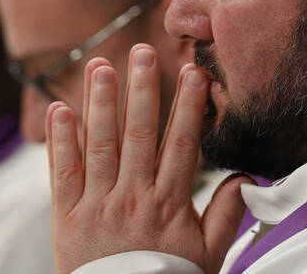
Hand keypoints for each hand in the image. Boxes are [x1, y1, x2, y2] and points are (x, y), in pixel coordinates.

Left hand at [46, 44, 249, 273]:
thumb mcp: (207, 256)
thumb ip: (227, 216)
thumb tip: (247, 179)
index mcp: (169, 206)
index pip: (182, 146)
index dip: (188, 108)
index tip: (193, 74)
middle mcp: (133, 200)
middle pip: (139, 136)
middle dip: (142, 91)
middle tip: (142, 53)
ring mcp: (97, 206)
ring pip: (100, 146)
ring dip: (100, 104)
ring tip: (101, 67)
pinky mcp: (66, 217)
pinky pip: (62, 174)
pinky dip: (59, 141)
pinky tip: (59, 109)